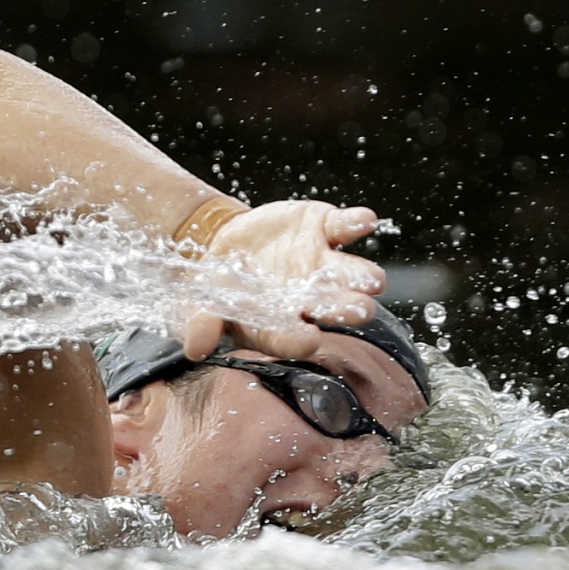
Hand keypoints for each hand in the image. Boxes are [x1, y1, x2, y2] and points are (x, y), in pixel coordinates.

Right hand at [180, 202, 385, 359]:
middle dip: (348, 309)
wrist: (226, 245)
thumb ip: (202, 324)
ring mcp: (322, 262)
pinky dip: (356, 223)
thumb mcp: (201, 305)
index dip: (300, 338)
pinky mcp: (324, 228)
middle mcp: (311, 298)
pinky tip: (364, 222)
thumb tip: (195, 348)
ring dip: (362, 275)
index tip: (308, 338)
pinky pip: (345, 226)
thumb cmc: (218, 288)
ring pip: (351, 272)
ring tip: (373, 279)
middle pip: (334, 308)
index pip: (293, 338)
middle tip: (360, 311)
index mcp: (283, 325)